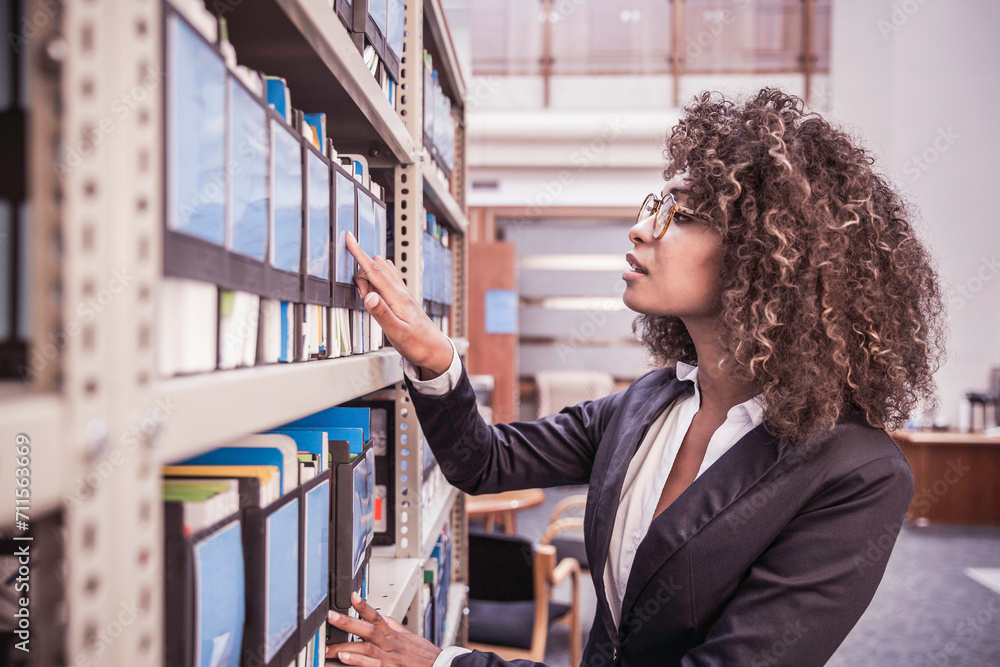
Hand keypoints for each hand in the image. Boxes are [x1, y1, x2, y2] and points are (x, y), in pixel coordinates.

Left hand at [326, 591, 442, 665]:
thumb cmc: (424, 655)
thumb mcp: (409, 636)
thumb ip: (393, 627)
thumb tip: (381, 616)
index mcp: (394, 634)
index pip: (377, 615)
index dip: (364, 606)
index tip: (351, 596)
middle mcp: (390, 644)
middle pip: (367, 629)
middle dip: (347, 622)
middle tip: (330, 616)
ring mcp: (389, 658)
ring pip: (366, 647)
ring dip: (345, 645)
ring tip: (328, 645)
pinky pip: (372, 665)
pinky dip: (357, 661)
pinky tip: (344, 658)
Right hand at [345, 231, 452, 377]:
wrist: (434, 350)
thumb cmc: (418, 344)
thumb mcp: (397, 333)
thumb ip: (382, 313)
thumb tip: (368, 296)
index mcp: (397, 297)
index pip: (375, 269)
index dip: (360, 253)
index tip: (349, 238)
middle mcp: (401, 291)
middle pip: (376, 266)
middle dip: (362, 275)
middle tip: (364, 298)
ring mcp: (403, 293)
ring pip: (381, 271)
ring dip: (369, 279)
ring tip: (370, 301)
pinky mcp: (403, 298)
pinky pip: (387, 280)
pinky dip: (376, 283)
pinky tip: (376, 298)